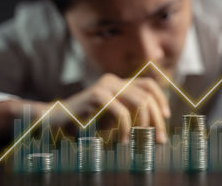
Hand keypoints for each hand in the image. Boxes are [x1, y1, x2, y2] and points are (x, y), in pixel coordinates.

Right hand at [54, 73, 169, 142]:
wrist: (55, 121)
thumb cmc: (85, 122)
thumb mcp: (112, 117)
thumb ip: (130, 115)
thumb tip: (156, 127)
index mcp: (118, 83)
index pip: (149, 84)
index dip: (161, 99)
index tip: (166, 117)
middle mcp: (113, 81)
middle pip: (147, 96)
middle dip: (157, 120)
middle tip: (160, 140)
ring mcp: (105, 86)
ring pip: (140, 102)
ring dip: (145, 124)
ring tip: (141, 140)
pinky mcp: (96, 96)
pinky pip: (122, 113)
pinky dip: (126, 129)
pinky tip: (123, 140)